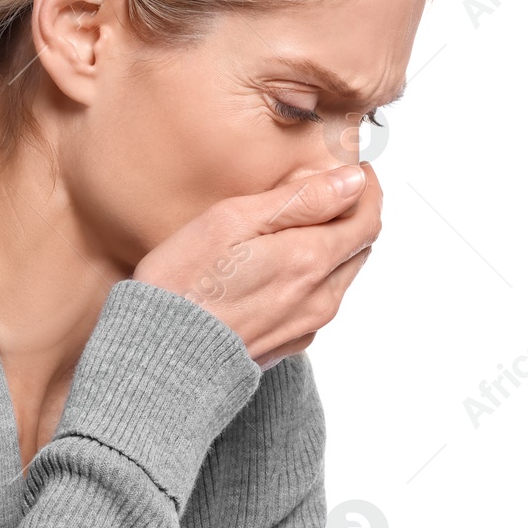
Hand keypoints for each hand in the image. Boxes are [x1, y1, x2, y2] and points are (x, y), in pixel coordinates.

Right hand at [132, 162, 381, 368]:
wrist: (159, 359)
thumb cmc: (183, 284)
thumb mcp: (232, 221)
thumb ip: (299, 200)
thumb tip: (352, 181)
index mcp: (310, 259)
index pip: (368, 218)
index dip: (366, 188)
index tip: (353, 169)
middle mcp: (320, 296)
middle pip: (359, 246)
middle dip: (352, 213)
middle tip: (327, 189)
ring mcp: (307, 324)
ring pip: (340, 274)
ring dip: (333, 244)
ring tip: (300, 223)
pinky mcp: (289, 343)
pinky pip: (317, 301)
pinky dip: (312, 275)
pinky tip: (278, 266)